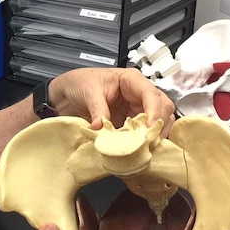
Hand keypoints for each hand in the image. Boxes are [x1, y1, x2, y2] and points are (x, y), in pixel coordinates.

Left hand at [49, 68, 175, 135]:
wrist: (66, 93)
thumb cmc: (79, 82)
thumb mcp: (88, 91)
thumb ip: (97, 108)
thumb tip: (101, 125)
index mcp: (131, 80)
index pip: (151, 94)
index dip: (154, 110)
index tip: (149, 126)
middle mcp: (138, 95)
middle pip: (163, 108)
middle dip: (160, 124)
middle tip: (151, 140)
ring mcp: (135, 109)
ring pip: (158, 122)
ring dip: (155, 134)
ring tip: (145, 146)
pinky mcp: (130, 124)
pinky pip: (143, 133)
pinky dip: (143, 141)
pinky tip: (137, 149)